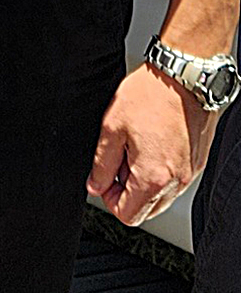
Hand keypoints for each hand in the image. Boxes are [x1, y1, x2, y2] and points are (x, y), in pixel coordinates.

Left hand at [87, 62, 218, 225]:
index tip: (103, 179)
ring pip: (161, 195)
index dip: (109, 199)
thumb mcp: (111, 128)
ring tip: (134, 147)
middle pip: (146, 209)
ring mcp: (190, 172)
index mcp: (152, 177)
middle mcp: (176, 181)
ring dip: (143, 181)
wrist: (184, 77)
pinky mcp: (197, 161)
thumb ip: (101, 164)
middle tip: (117, 160)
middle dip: (126, 192)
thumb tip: (95, 185)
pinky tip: (150, 142)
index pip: (128, 215)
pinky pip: (174, 180)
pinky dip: (159, 170)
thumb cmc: (150, 96)